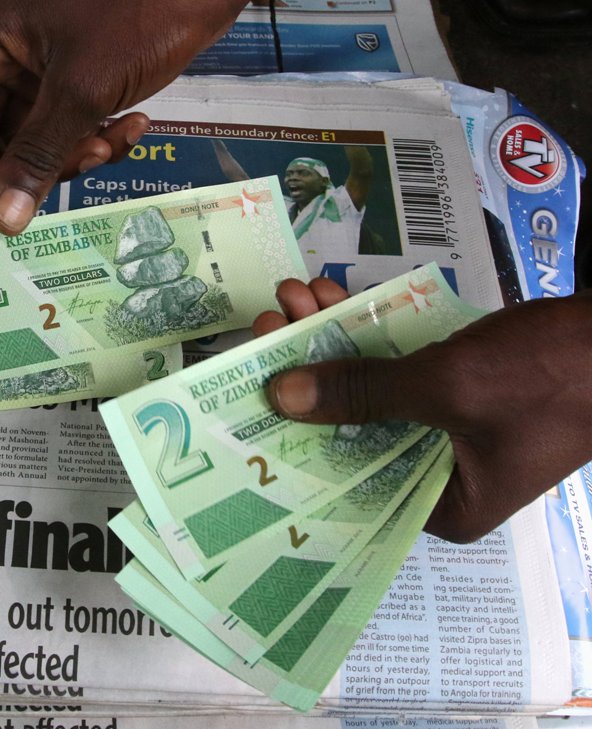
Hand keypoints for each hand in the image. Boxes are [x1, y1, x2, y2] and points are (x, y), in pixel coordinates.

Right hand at [0, 0, 259, 234]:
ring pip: (39, 132)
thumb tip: (3, 217)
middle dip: (31, 162)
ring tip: (107, 145)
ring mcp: (49, 60)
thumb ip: (38, 156)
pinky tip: (135, 126)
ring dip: (72, 153)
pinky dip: (99, 134)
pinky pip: (74, 121)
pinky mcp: (86, 71)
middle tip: (68, 173)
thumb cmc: (140, 9)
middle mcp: (11, 48)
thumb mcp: (82, 91)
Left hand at [253, 279, 591, 543]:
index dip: (291, 439)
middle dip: (307, 371)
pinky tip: (331, 295)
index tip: (248, 396)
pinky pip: (397, 366)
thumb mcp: (446, 386)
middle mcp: (438, 475)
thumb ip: (362, 392)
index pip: (344, 483)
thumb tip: (280, 397)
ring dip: (331, 340)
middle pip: (348, 427)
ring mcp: (450, 430)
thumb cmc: (550, 375)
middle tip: (268, 328)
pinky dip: (367, 333)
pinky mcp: (459, 390)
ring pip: (369, 389)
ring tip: (294, 298)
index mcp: (440, 504)